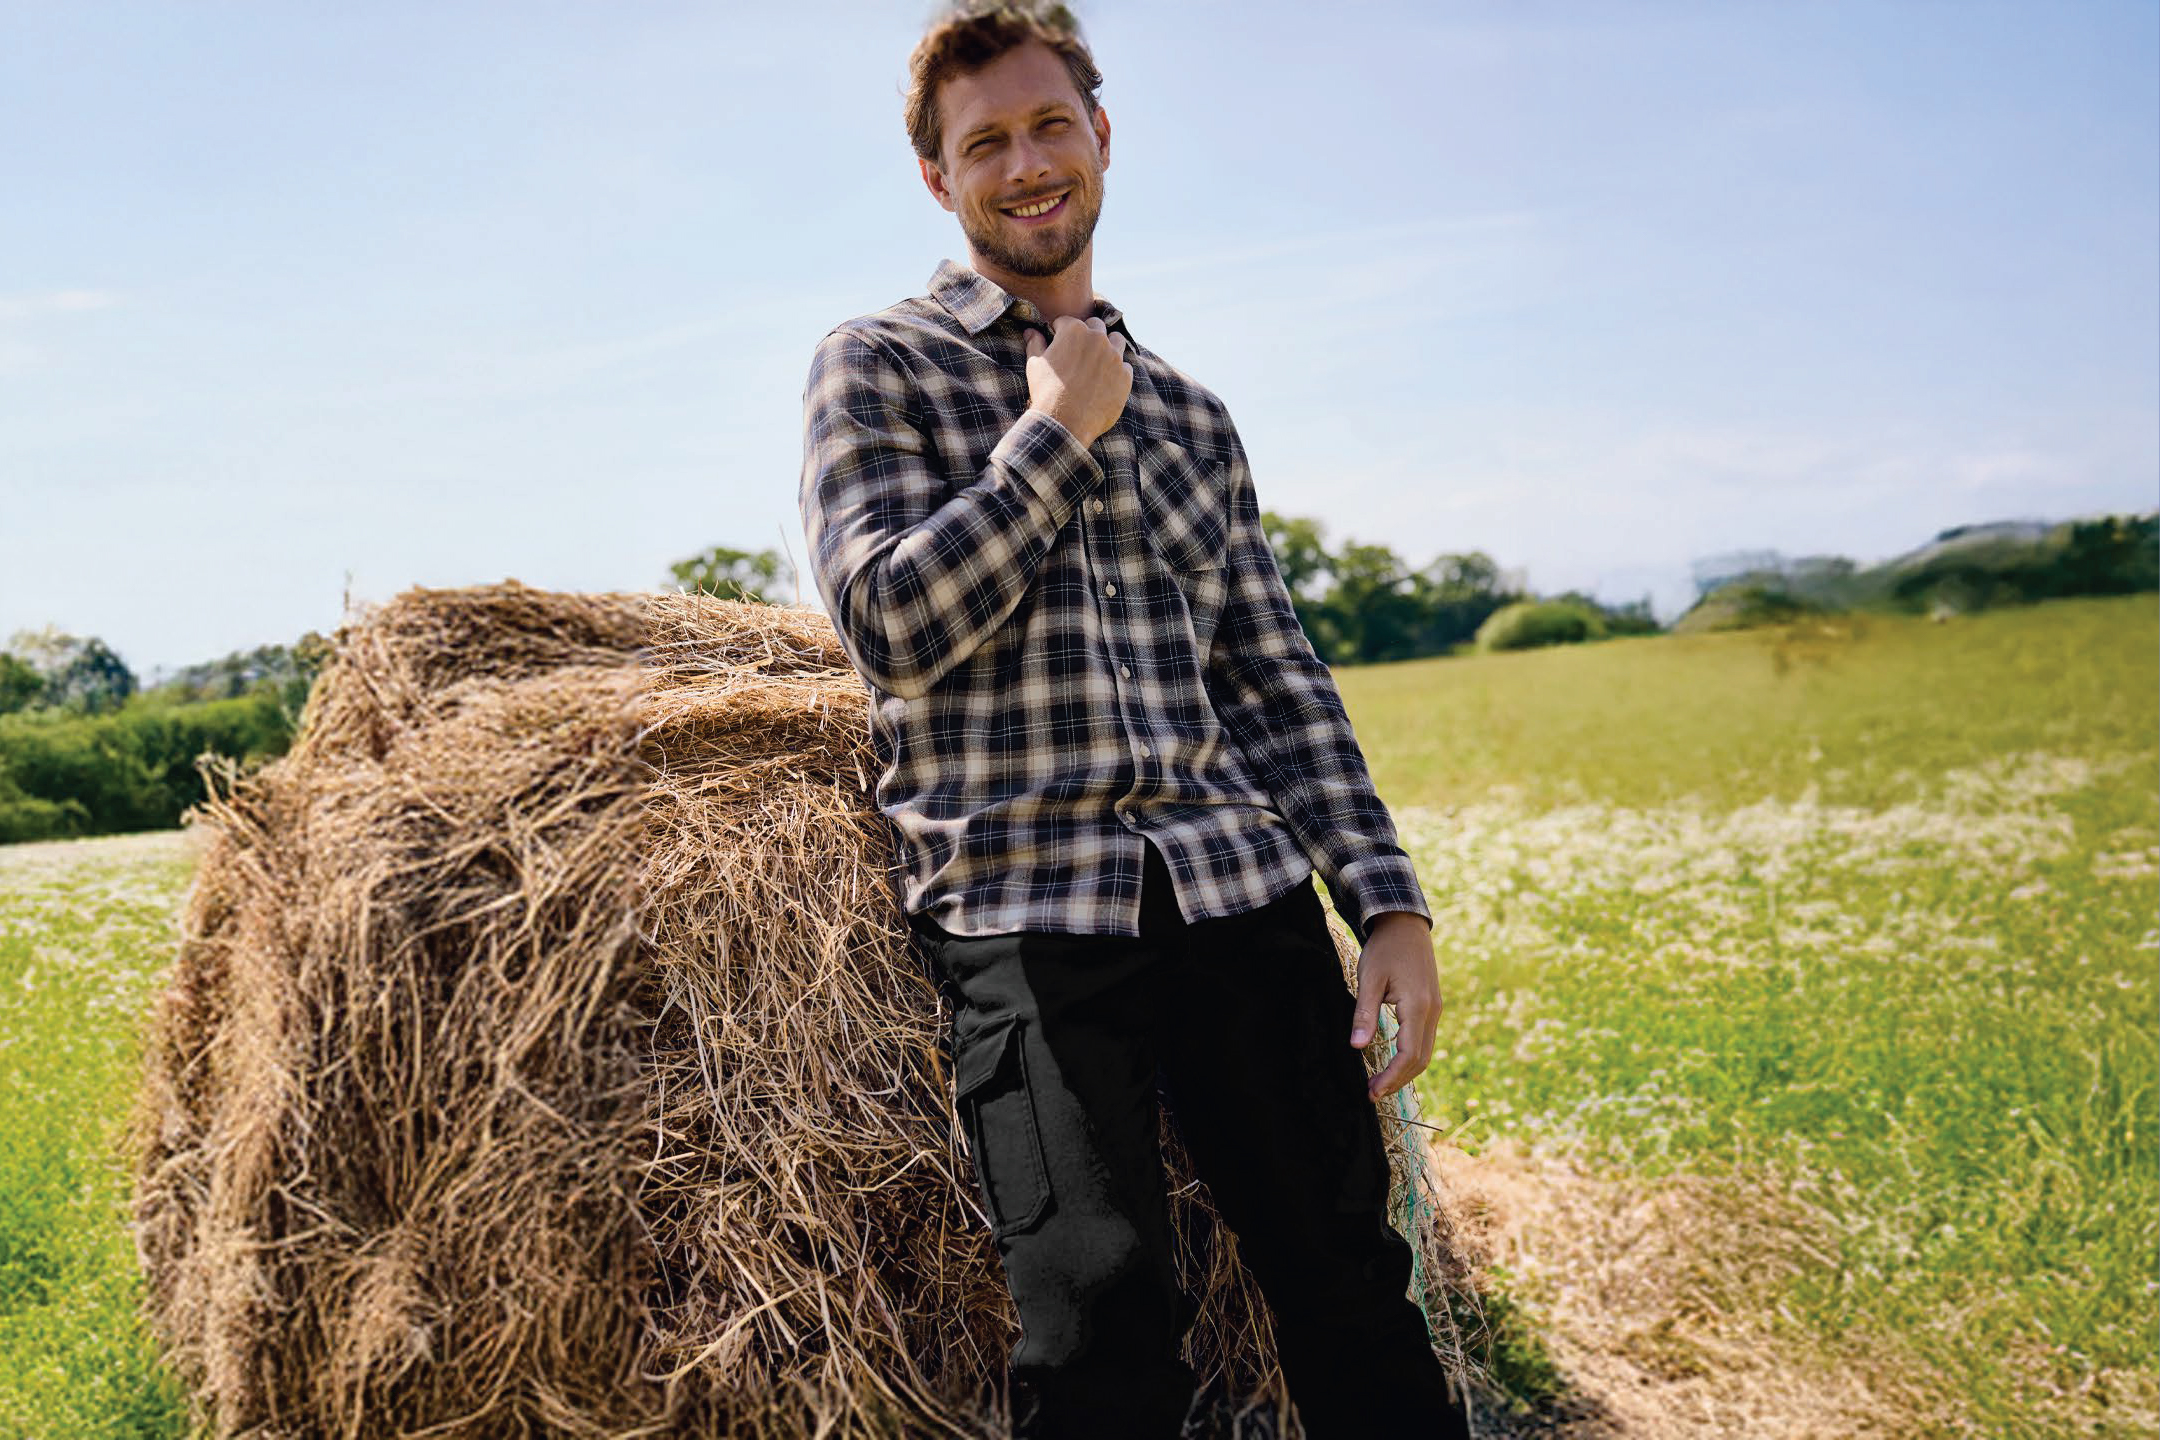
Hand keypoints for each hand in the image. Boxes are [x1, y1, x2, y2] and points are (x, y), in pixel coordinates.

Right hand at [1024, 314, 1131, 448]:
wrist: (1064, 423)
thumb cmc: (1046, 392)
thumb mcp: (1035, 365)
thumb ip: (1035, 343)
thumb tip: (1030, 331)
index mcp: (1074, 330)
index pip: (1068, 322)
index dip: (1060, 331)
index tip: (1058, 341)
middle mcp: (1098, 338)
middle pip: (1096, 326)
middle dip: (1087, 334)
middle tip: (1079, 352)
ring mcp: (1114, 357)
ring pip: (1117, 341)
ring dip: (1108, 346)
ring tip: (1098, 362)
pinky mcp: (1125, 376)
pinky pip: (1125, 366)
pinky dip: (1117, 370)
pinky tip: (1106, 381)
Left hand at [1350, 911, 1440, 1099]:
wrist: (1406, 925)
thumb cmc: (1384, 949)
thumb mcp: (1369, 978)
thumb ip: (1364, 1014)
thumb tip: (1356, 1047)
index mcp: (1418, 1006)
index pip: (1408, 1054)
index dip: (1391, 1077)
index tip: (1372, 1092)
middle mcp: (1432, 1011)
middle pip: (1421, 1059)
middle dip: (1398, 1081)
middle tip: (1372, 1094)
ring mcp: (1435, 1009)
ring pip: (1425, 1052)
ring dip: (1405, 1072)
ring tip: (1380, 1084)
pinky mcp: (1431, 1006)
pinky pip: (1424, 1040)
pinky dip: (1410, 1057)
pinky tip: (1392, 1062)